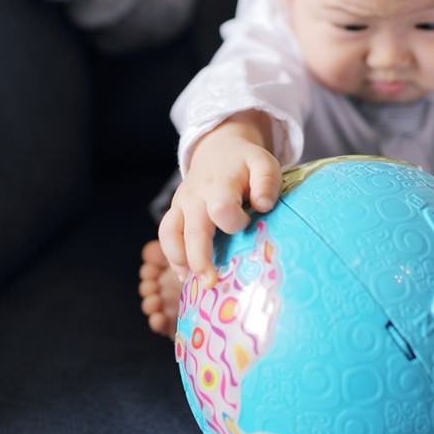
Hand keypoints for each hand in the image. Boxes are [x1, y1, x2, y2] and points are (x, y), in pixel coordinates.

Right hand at [158, 113, 280, 287]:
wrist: (217, 151)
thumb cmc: (244, 163)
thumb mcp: (262, 162)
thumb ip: (266, 181)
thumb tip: (264, 205)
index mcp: (219, 185)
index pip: (221, 208)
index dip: (234, 222)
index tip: (248, 223)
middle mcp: (195, 197)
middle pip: (192, 230)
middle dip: (199, 258)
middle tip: (210, 282)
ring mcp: (181, 205)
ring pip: (170, 234)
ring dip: (178, 260)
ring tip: (190, 282)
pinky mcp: (175, 213)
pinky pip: (166, 236)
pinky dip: (172, 257)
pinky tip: (184, 276)